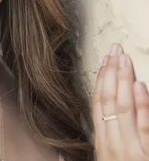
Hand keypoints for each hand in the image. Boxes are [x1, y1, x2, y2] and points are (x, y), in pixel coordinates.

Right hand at [93, 43, 148, 159]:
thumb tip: (58, 157)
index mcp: (102, 149)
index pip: (98, 107)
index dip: (101, 82)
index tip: (105, 62)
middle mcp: (114, 148)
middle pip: (110, 102)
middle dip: (113, 73)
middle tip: (116, 50)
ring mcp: (133, 152)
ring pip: (125, 109)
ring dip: (125, 81)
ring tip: (125, 59)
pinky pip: (146, 127)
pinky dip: (144, 105)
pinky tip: (140, 85)